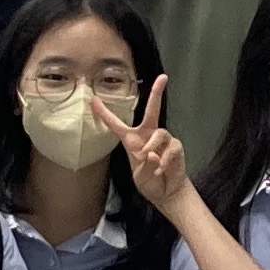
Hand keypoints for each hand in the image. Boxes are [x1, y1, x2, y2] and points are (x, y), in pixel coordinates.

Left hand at [91, 74, 189, 212]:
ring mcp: (164, 140)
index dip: (104, 113)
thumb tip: (151, 154)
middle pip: (152, 110)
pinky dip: (164, 160)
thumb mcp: (139, 175)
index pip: (116, 124)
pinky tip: (160, 169)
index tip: (93, 99)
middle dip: (157, 93)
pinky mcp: (176, 148)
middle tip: (163, 77)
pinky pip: (170, 148)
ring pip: (160, 133)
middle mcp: (148, 135)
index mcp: (132, 140)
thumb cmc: (149, 181)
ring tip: (147, 159)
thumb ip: (143, 165)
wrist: (166, 192)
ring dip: (152, 145)